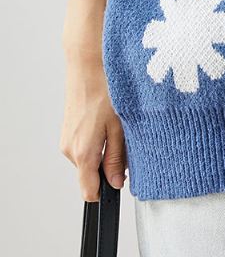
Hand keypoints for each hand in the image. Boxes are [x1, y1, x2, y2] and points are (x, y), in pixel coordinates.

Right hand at [60, 52, 127, 202]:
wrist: (88, 64)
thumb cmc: (105, 90)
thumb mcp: (119, 127)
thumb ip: (117, 158)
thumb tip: (117, 182)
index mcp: (82, 153)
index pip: (89, 192)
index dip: (106, 191)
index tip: (121, 181)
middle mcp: (69, 149)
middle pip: (91, 175)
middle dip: (109, 166)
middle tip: (125, 142)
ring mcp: (67, 139)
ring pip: (89, 159)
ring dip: (104, 150)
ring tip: (116, 126)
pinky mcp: (68, 130)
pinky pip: (84, 145)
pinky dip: (97, 139)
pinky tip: (106, 120)